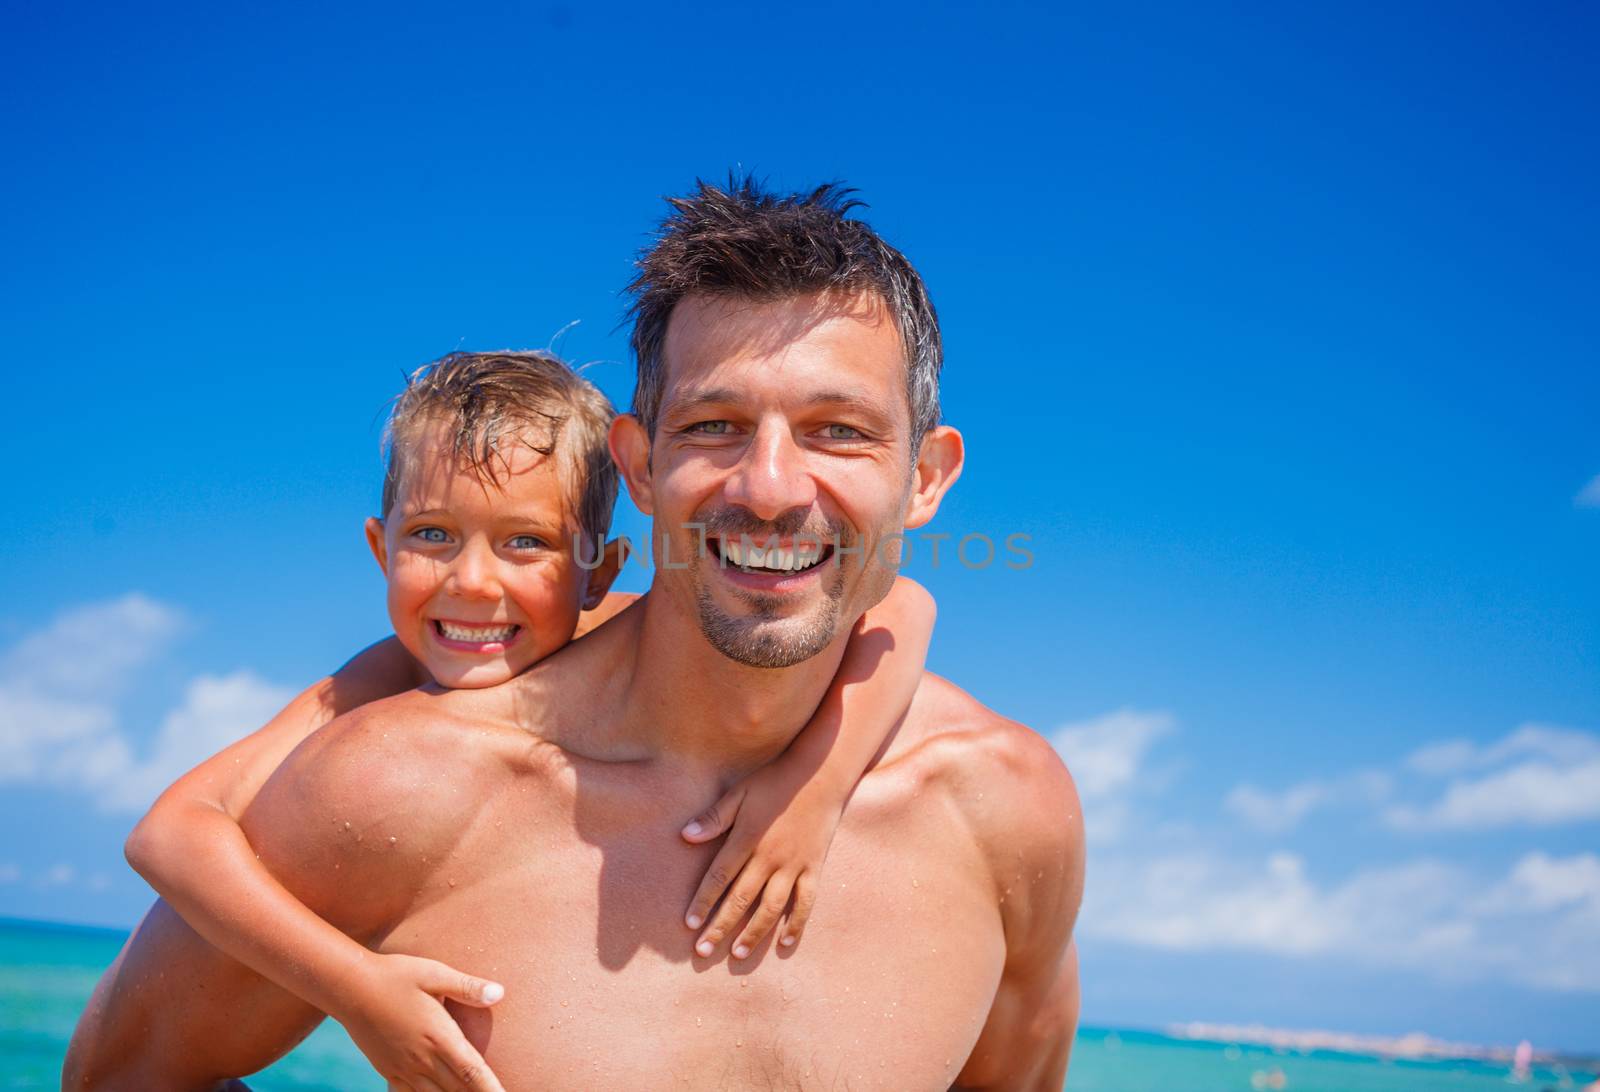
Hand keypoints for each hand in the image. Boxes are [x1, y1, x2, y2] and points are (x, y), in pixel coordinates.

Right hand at [331, 951, 506, 1091]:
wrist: (349, 988)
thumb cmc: (396, 976)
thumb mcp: (434, 973)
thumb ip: (467, 987)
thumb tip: (499, 993)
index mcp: (439, 1037)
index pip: (473, 1072)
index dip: (492, 1089)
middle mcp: (423, 1059)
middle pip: (458, 1090)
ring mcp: (404, 1068)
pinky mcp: (389, 1071)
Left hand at [679, 758, 841, 959]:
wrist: (820, 775)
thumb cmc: (774, 781)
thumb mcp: (740, 792)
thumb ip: (714, 817)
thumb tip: (685, 836)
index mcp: (747, 839)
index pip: (719, 877)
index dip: (702, 902)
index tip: (688, 924)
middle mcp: (770, 858)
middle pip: (741, 899)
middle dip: (720, 927)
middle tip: (703, 951)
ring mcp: (794, 866)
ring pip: (771, 907)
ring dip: (753, 933)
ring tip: (738, 953)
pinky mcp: (814, 868)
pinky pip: (805, 902)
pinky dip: (796, 924)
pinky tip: (784, 943)